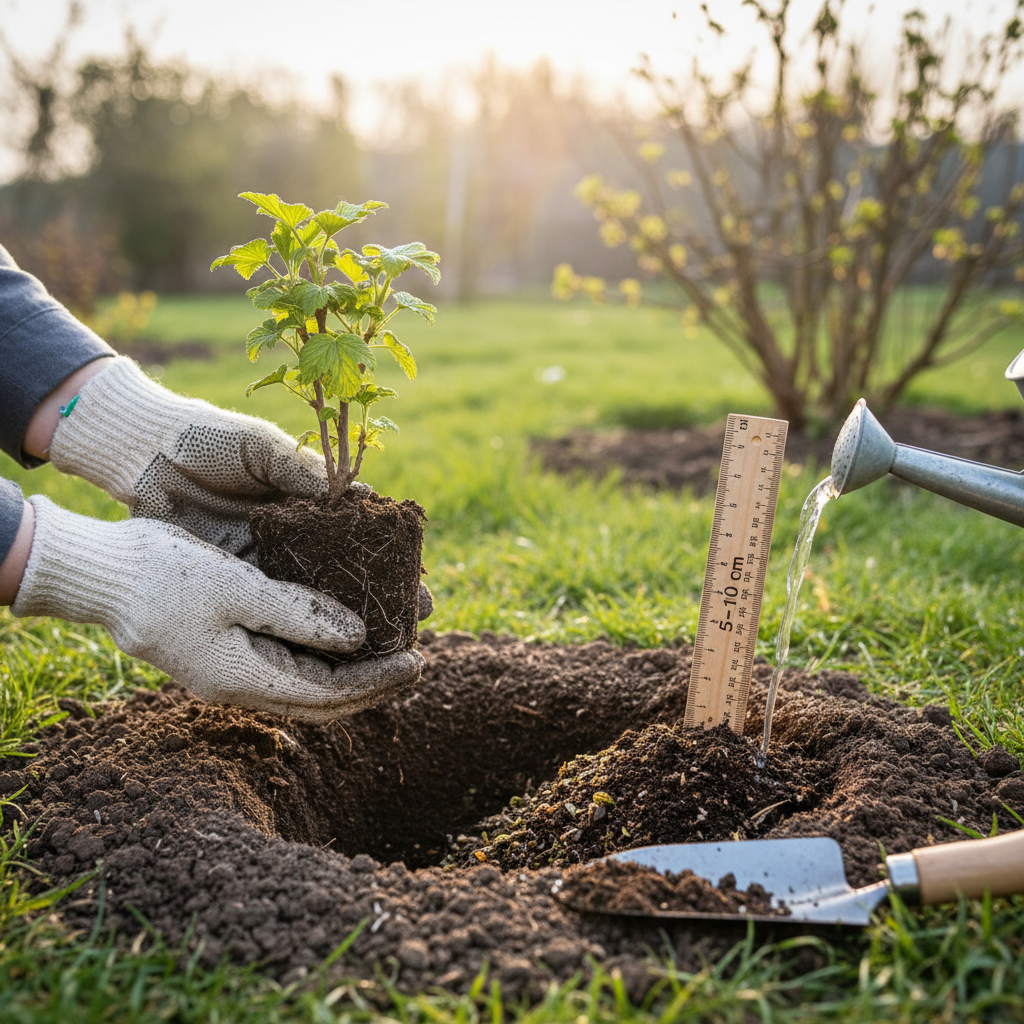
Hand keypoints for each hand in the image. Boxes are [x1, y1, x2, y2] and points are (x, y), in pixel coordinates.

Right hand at [12, 496, 423, 720]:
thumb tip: (358, 636)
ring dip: (353, 674)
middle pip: (323, 702)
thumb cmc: (163, 574)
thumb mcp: (237, 587)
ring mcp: (233, 670)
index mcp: (243, 678)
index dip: (377, 681)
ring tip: (392, 650)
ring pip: (308, 686)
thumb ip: (298, 613)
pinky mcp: (228, 649)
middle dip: (374, 686)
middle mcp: (241, 684)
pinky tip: (344, 634)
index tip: (418, 660)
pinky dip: (324, 656)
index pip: (329, 695)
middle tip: (417, 663)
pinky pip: (290, 664)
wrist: (102, 573)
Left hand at [44, 357, 433, 621]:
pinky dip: (301, 624)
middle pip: (347, 572)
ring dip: (349, 620)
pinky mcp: (233, 578)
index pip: (361, 534)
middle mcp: (293, 535)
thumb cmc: (208, 438)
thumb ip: (305, 471)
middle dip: (382, 596)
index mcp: (307, 500)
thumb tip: (363, 498)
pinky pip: (272, 605)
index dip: (392, 556)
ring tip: (385, 644)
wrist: (144, 453)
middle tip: (415, 619)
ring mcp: (264, 560)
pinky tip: (331, 645)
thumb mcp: (262, 447)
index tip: (421, 576)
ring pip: (316, 596)